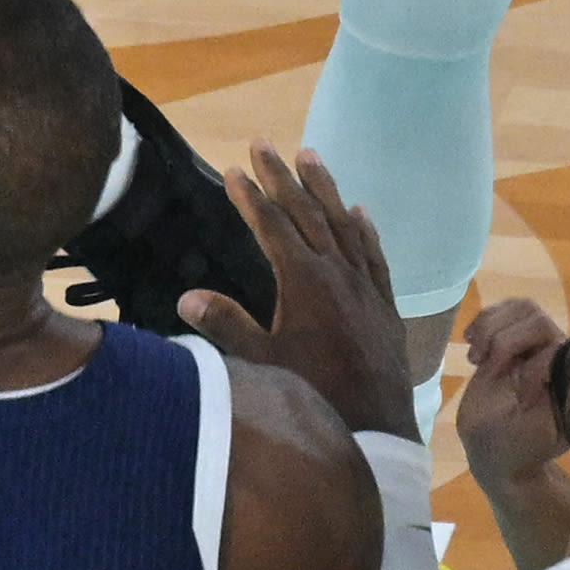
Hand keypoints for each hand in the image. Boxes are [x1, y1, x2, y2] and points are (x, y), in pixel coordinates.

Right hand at [183, 145, 418, 439]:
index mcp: (304, 281)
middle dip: (282, 177)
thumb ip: (226, 326)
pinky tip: (359, 212)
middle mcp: (337, 272)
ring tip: (310, 155)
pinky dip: (364, 229)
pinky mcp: (384, 303)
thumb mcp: (263, 363)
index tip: (231, 170)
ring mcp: (364, 285)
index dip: (250, 197)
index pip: (272, 226)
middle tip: (263, 143)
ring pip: (343, 224)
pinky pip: (374, 254)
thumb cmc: (314, 396)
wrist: (376, 426)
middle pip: (306, 213)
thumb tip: (186, 296)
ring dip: (324, 188)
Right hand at [449, 297, 569, 501]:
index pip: (556, 348)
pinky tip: (469, 342)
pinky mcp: (512, 338)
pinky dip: (482, 322)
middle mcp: (557, 354)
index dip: (534, 369)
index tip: (520, 400)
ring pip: (520, 308)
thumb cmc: (522, 448)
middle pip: (538, 320)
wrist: (500, 452)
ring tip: (475, 356)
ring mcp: (535, 344)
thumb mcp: (537, 434)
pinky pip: (501, 312)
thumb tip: (546, 369)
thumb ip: (545, 402)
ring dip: (490, 327)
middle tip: (487, 370)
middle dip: (506, 341)